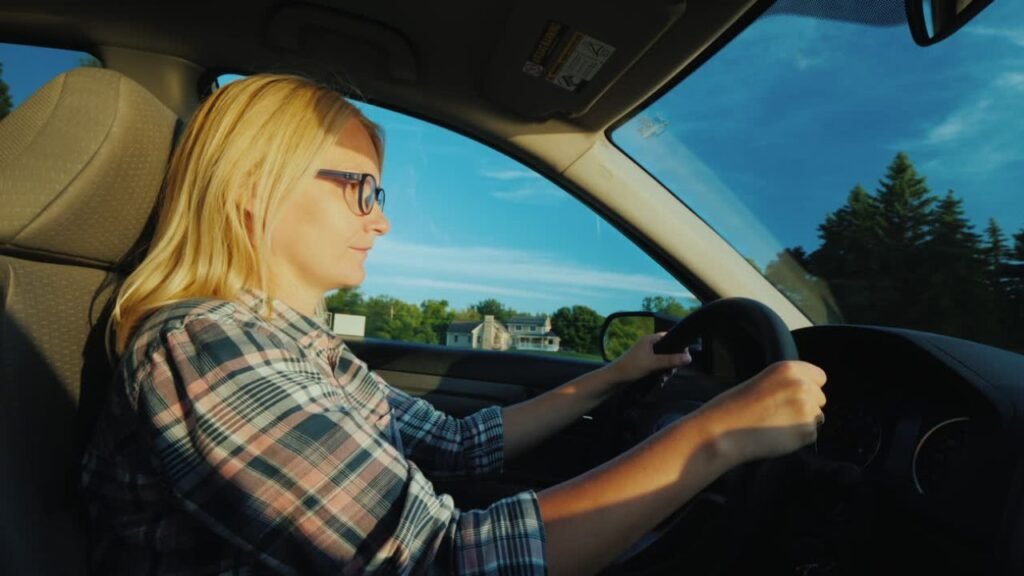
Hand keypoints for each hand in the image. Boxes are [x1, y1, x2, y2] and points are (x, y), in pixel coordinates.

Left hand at [607, 332, 691, 383]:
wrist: (614, 379)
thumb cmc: (632, 367)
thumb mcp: (653, 363)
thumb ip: (671, 360)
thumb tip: (689, 358)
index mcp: (650, 340)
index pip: (669, 337)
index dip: (678, 346)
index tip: (684, 357)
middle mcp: (649, 345)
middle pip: (668, 351)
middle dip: (672, 362)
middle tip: (671, 372)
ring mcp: (646, 355)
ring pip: (664, 361)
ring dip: (666, 370)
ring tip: (664, 379)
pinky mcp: (645, 365)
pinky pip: (658, 367)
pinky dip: (660, 374)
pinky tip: (660, 381)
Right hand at [697, 360, 826, 465]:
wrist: (723, 432)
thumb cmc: (736, 408)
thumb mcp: (764, 382)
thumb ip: (789, 384)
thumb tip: (811, 395)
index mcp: (789, 369)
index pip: (819, 377)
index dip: (808, 387)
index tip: (793, 396)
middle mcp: (802, 386)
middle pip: (820, 398)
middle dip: (806, 406)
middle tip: (778, 413)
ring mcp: (806, 409)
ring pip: (817, 418)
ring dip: (802, 423)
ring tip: (774, 425)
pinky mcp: (806, 431)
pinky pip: (811, 435)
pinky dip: (798, 439)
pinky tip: (776, 436)